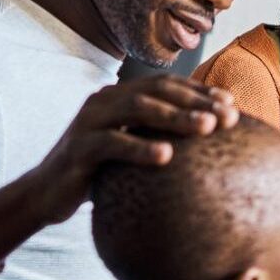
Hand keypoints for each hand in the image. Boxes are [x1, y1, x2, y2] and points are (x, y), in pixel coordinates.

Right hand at [25, 76, 236, 224]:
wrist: (46, 193)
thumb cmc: (98, 172)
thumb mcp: (130, 150)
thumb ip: (158, 138)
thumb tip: (209, 141)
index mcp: (120, 96)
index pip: (166, 86)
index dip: (200, 92)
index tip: (232, 104)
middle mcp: (105, 100)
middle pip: (157, 92)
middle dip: (196, 102)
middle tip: (228, 116)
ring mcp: (89, 121)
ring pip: (138, 110)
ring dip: (175, 117)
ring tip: (206, 128)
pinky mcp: (78, 147)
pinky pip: (112, 144)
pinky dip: (140, 147)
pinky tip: (167, 156)